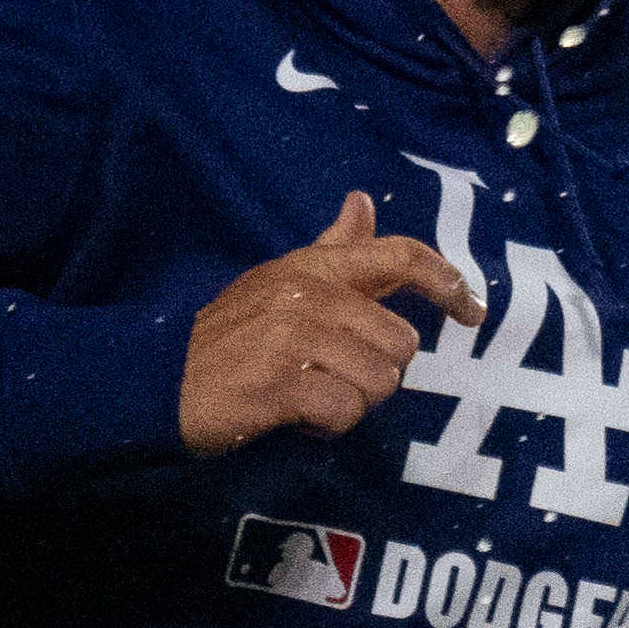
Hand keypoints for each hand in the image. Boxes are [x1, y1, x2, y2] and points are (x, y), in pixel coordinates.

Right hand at [180, 193, 482, 450]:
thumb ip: (334, 249)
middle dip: (376, 372)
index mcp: (313, 269)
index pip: (400, 257)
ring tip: (308, 394)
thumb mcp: (280, 281)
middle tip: (330, 375)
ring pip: (381, 383)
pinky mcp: (280, 385)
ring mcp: (292, 340)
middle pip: (403, 345)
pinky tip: (295, 416)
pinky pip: (345, 413)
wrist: (155, 376)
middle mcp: (308, 296)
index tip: (473, 311)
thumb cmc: (229, 334)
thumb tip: (363, 201)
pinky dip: (327, 426)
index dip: (448, 282)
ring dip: (351, 402)